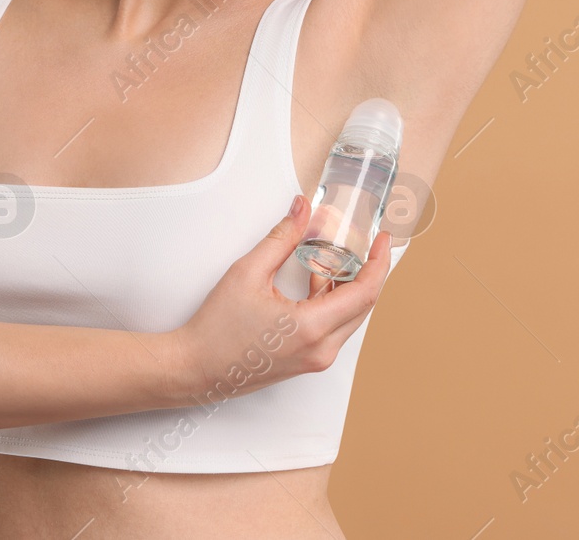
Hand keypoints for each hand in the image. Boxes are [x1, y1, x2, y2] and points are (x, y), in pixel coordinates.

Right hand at [166, 193, 393, 402]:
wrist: (196, 368)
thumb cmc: (216, 328)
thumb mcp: (248, 273)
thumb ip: (281, 238)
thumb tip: (301, 210)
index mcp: (311, 328)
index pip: (366, 293)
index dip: (379, 262)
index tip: (382, 240)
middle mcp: (321, 349)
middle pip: (363, 305)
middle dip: (367, 270)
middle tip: (365, 242)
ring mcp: (316, 358)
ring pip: (349, 316)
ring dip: (347, 285)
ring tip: (332, 254)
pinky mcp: (308, 360)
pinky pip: (333, 327)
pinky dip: (331, 301)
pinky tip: (316, 278)